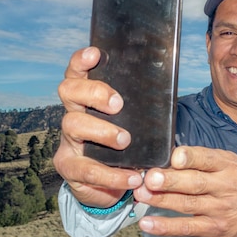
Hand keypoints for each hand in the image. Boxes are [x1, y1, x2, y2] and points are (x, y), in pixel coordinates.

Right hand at [53, 47, 142, 207]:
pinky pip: (88, 170)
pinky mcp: (70, 167)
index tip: (95, 54)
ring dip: (102, 131)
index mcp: (87, 98)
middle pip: (69, 91)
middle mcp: (73, 114)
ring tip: (124, 140)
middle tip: (118, 104)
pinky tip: (132, 177)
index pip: (78, 73)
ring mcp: (68, 141)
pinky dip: (113, 175)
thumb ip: (139, 107)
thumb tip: (168, 91)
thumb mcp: (133, 121)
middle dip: (94, 93)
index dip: (82, 61)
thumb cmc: (125, 143)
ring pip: (73, 125)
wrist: (110, 182)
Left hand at [133, 146, 236, 236]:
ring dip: (162, 200)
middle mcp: (223, 187)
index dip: (190, 158)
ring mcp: (218, 209)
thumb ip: (202, 158)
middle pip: (195, 183)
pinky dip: (166, 227)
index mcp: (226, 165)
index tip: (174, 157)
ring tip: (142, 195)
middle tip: (150, 178)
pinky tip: (148, 223)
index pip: (207, 159)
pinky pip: (187, 228)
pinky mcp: (213, 228)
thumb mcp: (227, 161)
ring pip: (187, 205)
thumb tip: (169, 156)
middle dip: (170, 181)